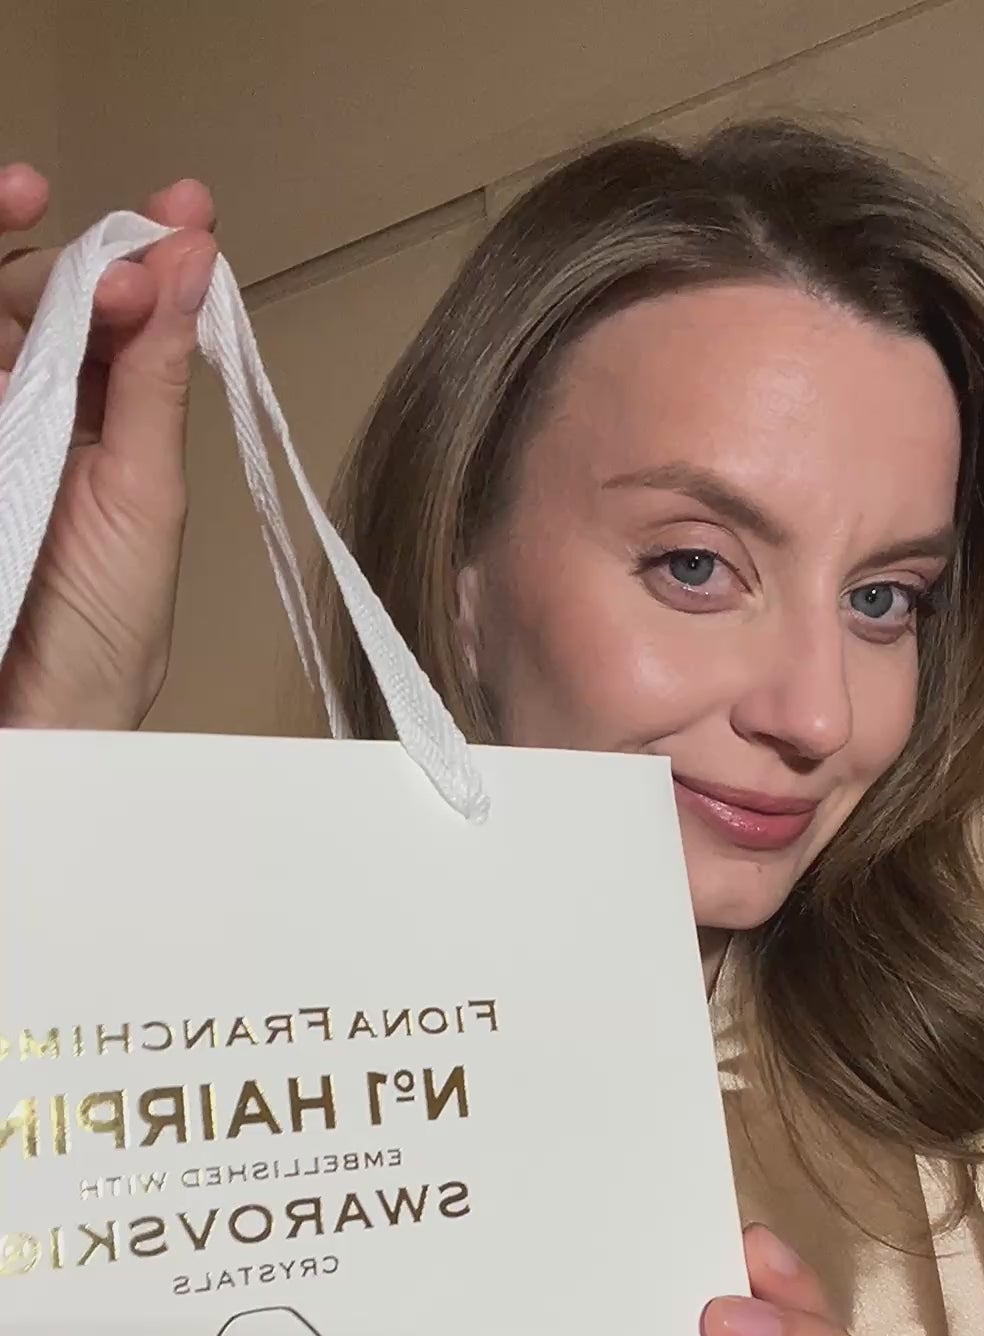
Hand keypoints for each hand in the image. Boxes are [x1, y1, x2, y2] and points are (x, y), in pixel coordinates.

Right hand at [0, 162, 216, 728]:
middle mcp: (33, 403)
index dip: (141, 249)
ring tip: (70, 261)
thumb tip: (194, 260)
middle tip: (124, 282)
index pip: (113, 307)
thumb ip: (156, 374)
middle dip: (81, 266)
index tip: (184, 209)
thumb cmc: (108, 621)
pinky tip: (13, 343)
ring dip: (20, 273)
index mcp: (101, 415)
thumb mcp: (147, 489)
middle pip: (34, 292)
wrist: (42, 707)